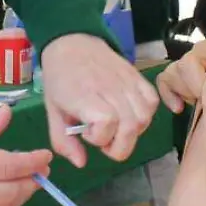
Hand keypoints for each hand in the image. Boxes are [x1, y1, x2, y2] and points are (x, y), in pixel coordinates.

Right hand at [0, 106, 51, 205]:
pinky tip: (3, 190)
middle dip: (31, 183)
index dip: (31, 163)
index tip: (45, 157)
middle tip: (42, 171)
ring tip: (28, 182)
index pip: (8, 167)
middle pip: (9, 193)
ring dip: (19, 196)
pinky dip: (0, 203)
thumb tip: (8, 116)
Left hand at [41, 33, 158, 167]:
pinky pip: (152, 103)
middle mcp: (110, 88)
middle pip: (130, 127)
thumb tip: (82, 163)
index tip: (85, 133)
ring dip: (131, 132)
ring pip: (143, 118)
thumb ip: (63, 141)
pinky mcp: (138, 77)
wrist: (72, 43)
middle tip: (103, 139)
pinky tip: (128, 115)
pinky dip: (144, 115)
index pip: (106, 123)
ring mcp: (127, 82)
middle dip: (118, 145)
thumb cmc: (60, 79)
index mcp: (85, 96)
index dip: (98, 137)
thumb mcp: (53, 112)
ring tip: (115, 127)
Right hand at [156, 28, 205, 112]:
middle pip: (190, 61)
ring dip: (187, 91)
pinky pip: (163, 81)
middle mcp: (203, 48)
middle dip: (200, 84)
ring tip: (203, 106)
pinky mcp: (174, 74)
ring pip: (175, 71)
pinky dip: (169, 95)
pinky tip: (181, 108)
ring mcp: (186, 61)